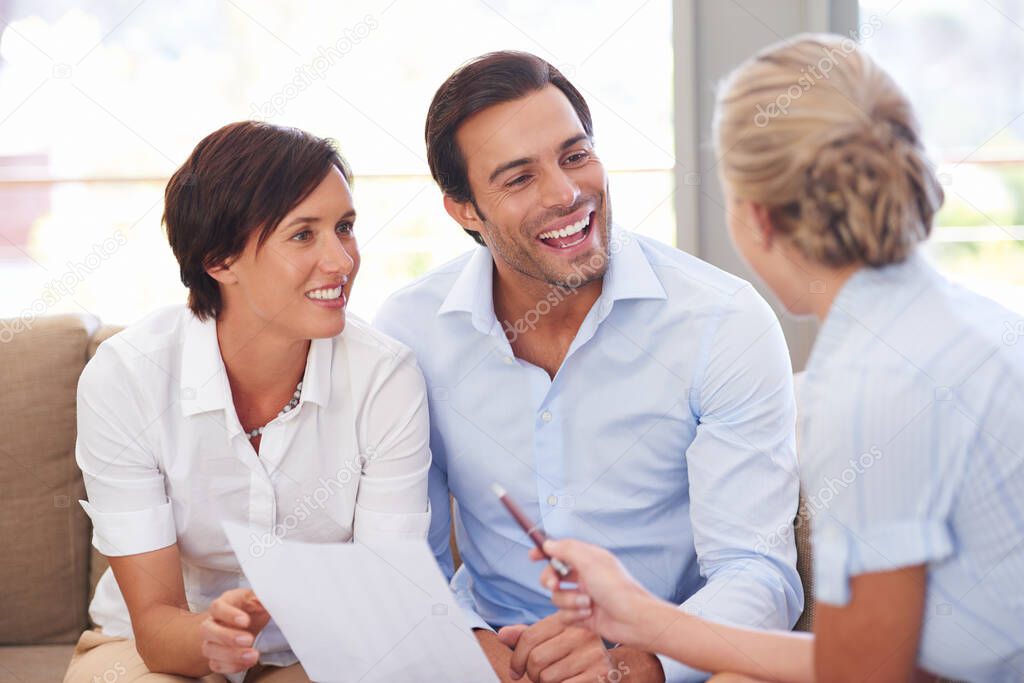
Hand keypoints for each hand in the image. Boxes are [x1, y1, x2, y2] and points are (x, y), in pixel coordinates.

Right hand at [199, 588, 270, 673]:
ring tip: (253, 655)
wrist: (248, 621)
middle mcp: (213, 622)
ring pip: (209, 649)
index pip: (217, 607)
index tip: (246, 621)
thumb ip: (260, 598)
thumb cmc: (251, 607)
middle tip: (249, 639)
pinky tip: (247, 663)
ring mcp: (211, 640)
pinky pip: (216, 664)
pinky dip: (231, 666)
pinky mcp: (215, 657)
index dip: (229, 615)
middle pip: (207, 630)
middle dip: (228, 637)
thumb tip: (265, 599)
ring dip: (232, 655)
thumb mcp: (257, 598)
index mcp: (223, 604)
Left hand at [499, 612, 613, 681]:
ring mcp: (593, 653)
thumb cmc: (573, 651)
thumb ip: (526, 636)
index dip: (516, 658)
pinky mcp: (600, 673)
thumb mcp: (551, 637)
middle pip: (536, 659)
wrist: (609, 665)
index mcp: (566, 619)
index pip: (529, 637)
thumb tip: (502, 635)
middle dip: (531, 673)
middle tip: (538, 676)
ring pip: (548, 677)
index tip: (515, 671)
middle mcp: (581, 632)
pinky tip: (566, 682)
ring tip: (554, 678)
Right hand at [531, 539, 660, 648]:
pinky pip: (563, 616)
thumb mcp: (590, 562)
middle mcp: (585, 577)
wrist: (634, 620)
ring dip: (569, 601)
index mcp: (589, 560)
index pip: (561, 551)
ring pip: (557, 597)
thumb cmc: (617, 588)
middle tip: (554, 585)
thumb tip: (548, 544)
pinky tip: (588, 616)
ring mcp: (583, 597)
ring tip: (587, 604)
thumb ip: (566, 550)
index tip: (532, 556)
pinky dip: (573, 616)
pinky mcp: (583, 616)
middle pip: (553, 575)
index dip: (545, 552)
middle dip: (550, 580)